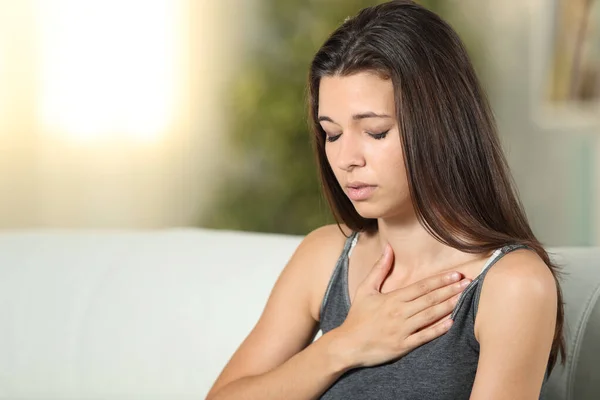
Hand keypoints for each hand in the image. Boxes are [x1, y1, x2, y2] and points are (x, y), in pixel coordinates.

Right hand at [336, 243, 470, 367]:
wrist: (348, 345)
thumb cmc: (357, 316)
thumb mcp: (365, 289)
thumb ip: (379, 269)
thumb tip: (388, 248)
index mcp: (392, 299)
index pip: (421, 287)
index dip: (440, 280)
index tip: (455, 274)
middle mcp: (399, 313)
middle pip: (429, 299)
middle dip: (450, 290)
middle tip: (468, 283)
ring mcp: (402, 330)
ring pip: (429, 316)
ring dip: (448, 306)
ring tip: (463, 298)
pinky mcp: (403, 346)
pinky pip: (424, 337)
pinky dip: (438, 330)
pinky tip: (451, 323)